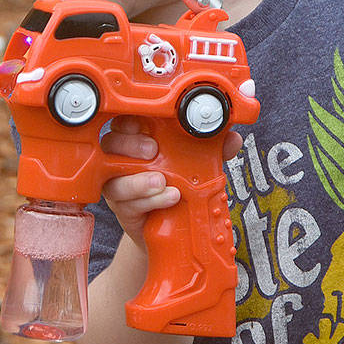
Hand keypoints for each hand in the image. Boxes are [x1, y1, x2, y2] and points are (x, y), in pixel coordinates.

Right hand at [99, 117, 240, 244]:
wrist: (174, 223)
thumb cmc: (179, 182)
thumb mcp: (197, 162)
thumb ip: (213, 149)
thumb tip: (232, 138)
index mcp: (137, 139)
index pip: (124, 122)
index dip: (129, 120)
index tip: (142, 123)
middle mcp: (123, 160)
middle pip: (111, 145)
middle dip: (129, 145)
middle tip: (152, 150)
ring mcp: (119, 185)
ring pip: (114, 178)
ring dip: (138, 180)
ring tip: (162, 181)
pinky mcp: (123, 209)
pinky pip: (126, 204)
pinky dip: (148, 201)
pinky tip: (168, 197)